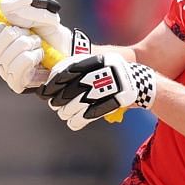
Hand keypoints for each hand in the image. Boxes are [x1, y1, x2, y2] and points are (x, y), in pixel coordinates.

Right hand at [0, 0, 91, 92]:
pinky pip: (17, 69)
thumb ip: (22, 2)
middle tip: (31, 34)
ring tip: (38, 45)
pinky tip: (39, 56)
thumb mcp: (39, 9)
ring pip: (7, 57)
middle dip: (18, 34)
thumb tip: (5, 5)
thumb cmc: (50, 31)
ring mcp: (7, 72)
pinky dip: (32, 57)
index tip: (6, 25)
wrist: (68, 48)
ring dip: (28, 45)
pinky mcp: (17, 84)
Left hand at [38, 51, 156, 129]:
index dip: (50, 84)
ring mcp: (102, 90)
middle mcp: (95, 75)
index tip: (44, 90)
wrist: (140, 81)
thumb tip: (52, 78)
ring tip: (65, 113)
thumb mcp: (98, 62)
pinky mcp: (108, 104)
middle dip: (56, 101)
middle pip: (64, 93)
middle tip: (55, 103)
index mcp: (91, 62)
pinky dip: (76, 121)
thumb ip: (79, 67)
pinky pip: (84, 117)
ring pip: (71, 107)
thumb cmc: (113, 72)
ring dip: (65, 112)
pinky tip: (74, 122)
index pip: (62, 73)